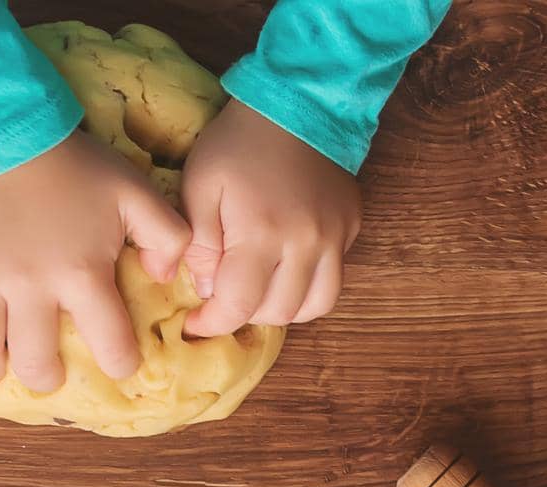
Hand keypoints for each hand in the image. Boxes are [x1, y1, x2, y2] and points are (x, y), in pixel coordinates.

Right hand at [0, 131, 189, 391]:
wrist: (7, 125)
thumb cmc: (75, 165)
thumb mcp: (136, 193)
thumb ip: (168, 237)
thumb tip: (165, 278)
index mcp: (80, 275)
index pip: (110, 344)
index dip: (121, 363)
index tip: (119, 364)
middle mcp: (28, 286)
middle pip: (34, 363)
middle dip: (44, 377)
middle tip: (46, 369)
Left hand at [180, 100, 361, 336]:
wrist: (298, 102)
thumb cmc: (238, 143)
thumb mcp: (200, 186)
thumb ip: (198, 243)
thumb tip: (207, 290)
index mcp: (262, 234)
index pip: (238, 306)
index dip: (213, 324)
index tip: (195, 323)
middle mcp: (306, 244)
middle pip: (277, 312)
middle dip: (245, 314)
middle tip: (225, 296)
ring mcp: (335, 239)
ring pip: (314, 306)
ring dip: (281, 309)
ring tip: (258, 292)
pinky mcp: (351, 229)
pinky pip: (332, 279)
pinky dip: (307, 289)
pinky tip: (285, 272)